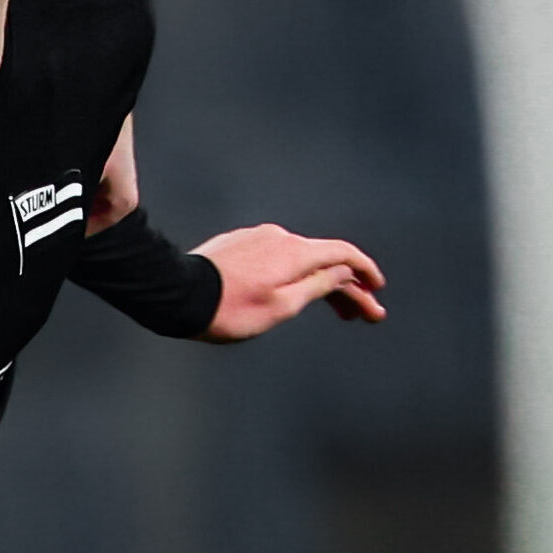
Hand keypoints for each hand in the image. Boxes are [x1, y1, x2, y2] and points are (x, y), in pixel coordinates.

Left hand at [195, 224, 385, 342]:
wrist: (175, 295)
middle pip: (323, 260)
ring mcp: (257, 239)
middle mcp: (279, 237)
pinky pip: (277, 258)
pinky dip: (294, 275)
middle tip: (364, 315)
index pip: (343, 254)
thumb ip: (318, 286)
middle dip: (347, 288)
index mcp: (295, 252)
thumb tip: (343, 272)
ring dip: (321, 284)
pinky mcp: (238, 245)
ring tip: (335, 312)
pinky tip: (297, 294)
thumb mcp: (282, 307)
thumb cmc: (227, 310)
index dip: (365, 271)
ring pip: (299, 260)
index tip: (376, 289)